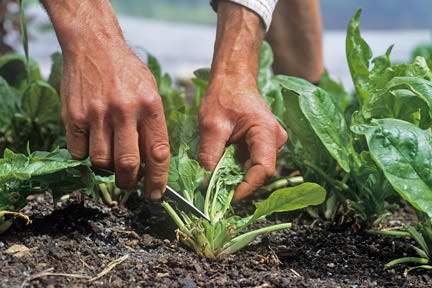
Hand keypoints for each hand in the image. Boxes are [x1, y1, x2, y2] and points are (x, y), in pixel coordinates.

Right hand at [60, 44, 169, 197]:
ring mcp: (97, 114)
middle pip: (128, 164)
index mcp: (150, 106)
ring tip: (110, 157)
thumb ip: (152, 125)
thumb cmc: (127, 72)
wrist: (94, 46)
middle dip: (130, 183)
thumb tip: (152, 163)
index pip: (158, 153)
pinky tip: (92, 143)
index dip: (158, 179)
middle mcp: (125, 111)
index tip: (156, 193)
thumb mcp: (151, 92)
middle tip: (130, 185)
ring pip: (102, 162)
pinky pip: (79, 152)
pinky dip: (86, 155)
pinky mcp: (74, 116)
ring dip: (107, 168)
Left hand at [198, 75, 286, 200]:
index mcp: (266, 133)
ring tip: (215, 176)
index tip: (226, 197)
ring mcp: (270, 143)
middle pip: (259, 173)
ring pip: (254, 170)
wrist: (232, 79)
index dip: (246, 188)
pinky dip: (235, 168)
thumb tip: (205, 184)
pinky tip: (221, 165)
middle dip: (238, 184)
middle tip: (215, 190)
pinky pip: (251, 163)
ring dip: (235, 176)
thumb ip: (209, 156)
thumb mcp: (211, 126)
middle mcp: (275, 140)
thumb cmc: (223, 96)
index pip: (263, 170)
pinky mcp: (262, 144)